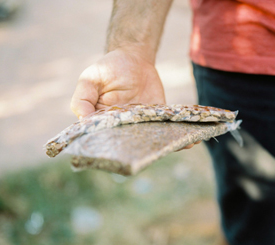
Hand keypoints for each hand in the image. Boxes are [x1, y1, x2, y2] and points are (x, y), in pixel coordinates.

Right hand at [71, 49, 197, 150]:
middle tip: (155, 154)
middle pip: (132, 145)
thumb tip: (84, 121)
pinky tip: (192, 139)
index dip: (114, 150)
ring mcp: (143, 123)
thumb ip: (82, 99)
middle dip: (144, 151)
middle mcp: (123, 126)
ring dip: (167, 144)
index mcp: (102, 122)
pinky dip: (180, 135)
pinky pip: (169, 129)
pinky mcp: (159, 117)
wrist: (134, 57)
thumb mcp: (90, 80)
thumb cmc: (108, 68)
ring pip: (153, 139)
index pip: (106, 141)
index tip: (124, 156)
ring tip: (183, 145)